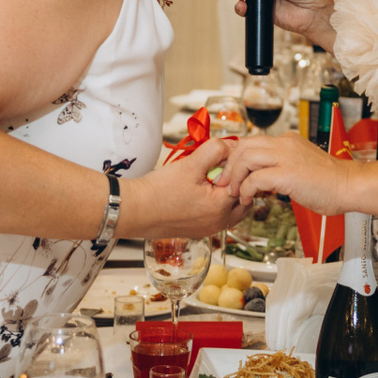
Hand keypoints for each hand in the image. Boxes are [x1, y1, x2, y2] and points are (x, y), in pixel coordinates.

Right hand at [122, 138, 251, 238]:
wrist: (134, 211)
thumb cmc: (159, 191)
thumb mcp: (190, 164)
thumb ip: (214, 150)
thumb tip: (229, 145)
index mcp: (222, 206)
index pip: (243, 181)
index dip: (234, 165)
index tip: (221, 156)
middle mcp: (219, 222)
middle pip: (242, 198)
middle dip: (235, 181)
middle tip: (220, 168)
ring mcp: (209, 229)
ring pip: (231, 209)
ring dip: (226, 194)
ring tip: (210, 180)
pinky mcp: (198, 231)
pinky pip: (217, 217)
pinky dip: (216, 205)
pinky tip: (199, 193)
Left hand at [220, 134, 356, 213]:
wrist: (349, 186)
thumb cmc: (329, 182)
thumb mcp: (300, 165)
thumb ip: (281, 166)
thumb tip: (261, 177)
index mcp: (287, 140)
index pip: (251, 141)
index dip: (235, 157)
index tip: (229, 173)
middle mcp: (284, 144)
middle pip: (243, 146)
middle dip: (228, 166)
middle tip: (224, 184)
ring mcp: (286, 157)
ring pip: (245, 157)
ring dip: (234, 177)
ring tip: (234, 193)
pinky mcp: (287, 174)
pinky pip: (255, 178)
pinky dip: (246, 190)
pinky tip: (247, 200)